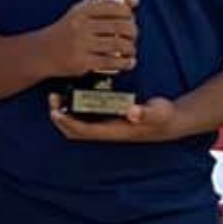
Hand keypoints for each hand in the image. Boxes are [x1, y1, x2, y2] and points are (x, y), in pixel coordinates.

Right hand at [39, 0, 138, 76]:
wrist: (42, 52)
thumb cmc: (65, 31)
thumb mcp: (80, 12)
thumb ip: (106, 5)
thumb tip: (135, 0)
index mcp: (82, 11)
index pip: (114, 7)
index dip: (128, 13)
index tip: (130, 18)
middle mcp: (81, 26)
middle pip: (120, 26)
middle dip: (133, 32)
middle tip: (133, 36)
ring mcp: (81, 45)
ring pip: (118, 45)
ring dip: (131, 48)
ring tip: (131, 50)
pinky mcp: (82, 62)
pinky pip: (110, 62)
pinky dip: (125, 63)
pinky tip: (129, 62)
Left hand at [48, 95, 180, 142]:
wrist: (170, 121)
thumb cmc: (163, 117)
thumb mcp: (158, 112)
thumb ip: (146, 112)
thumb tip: (132, 112)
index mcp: (114, 131)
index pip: (84, 130)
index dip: (68, 122)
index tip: (55, 110)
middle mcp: (107, 131)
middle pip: (75, 130)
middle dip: (60, 117)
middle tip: (52, 97)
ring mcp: (106, 125)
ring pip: (78, 124)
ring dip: (65, 113)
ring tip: (57, 95)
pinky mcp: (108, 118)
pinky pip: (85, 117)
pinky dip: (74, 108)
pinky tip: (72, 93)